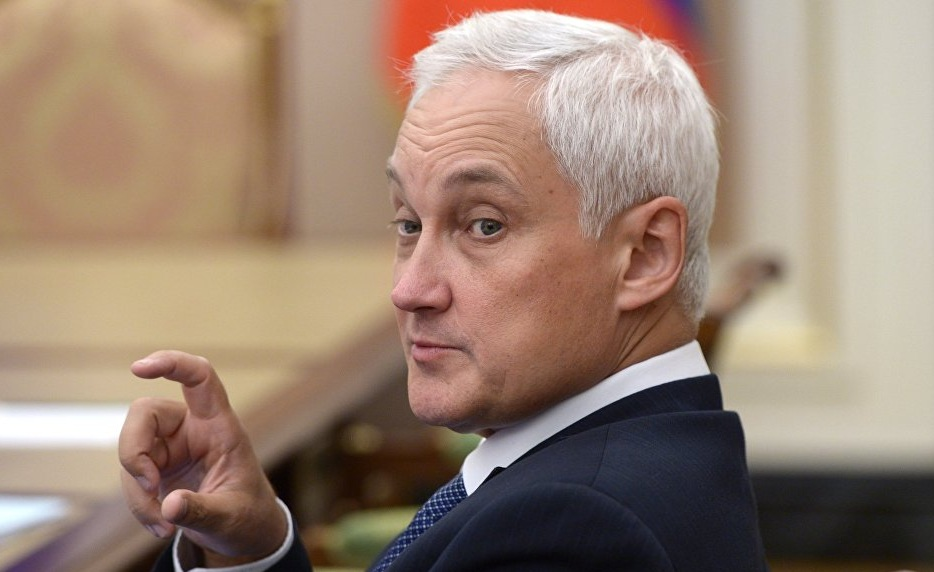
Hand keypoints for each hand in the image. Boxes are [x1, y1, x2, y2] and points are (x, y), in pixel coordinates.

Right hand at [119, 350, 286, 565]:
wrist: (242, 530)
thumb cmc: (246, 512)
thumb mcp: (232, 515)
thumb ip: (203, 510)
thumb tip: (170, 506)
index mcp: (219, 425)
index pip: (199, 378)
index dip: (173, 364)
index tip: (139, 368)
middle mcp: (191, 428)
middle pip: (146, 413)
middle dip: (132, 450)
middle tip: (148, 486)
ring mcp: (170, 447)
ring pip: (132, 451)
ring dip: (137, 492)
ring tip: (164, 526)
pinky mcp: (156, 467)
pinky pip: (132, 478)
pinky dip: (139, 506)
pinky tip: (162, 527)